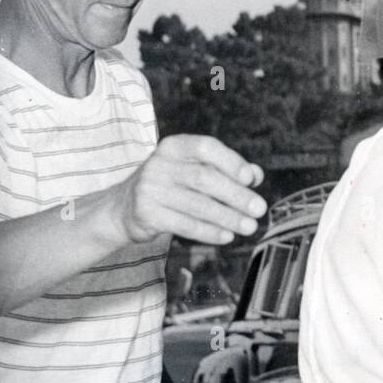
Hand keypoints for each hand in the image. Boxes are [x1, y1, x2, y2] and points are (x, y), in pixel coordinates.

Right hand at [103, 135, 265, 246]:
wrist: (122, 208)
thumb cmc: (171, 184)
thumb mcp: (192, 169)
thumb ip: (225, 169)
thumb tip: (256, 175)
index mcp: (174, 146)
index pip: (205, 147)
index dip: (230, 161)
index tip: (251, 178)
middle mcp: (160, 164)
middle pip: (204, 178)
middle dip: (236, 195)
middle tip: (259, 209)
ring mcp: (150, 189)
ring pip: (197, 204)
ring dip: (228, 217)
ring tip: (249, 226)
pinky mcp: (146, 214)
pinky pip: (183, 224)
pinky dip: (208, 232)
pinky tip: (227, 236)